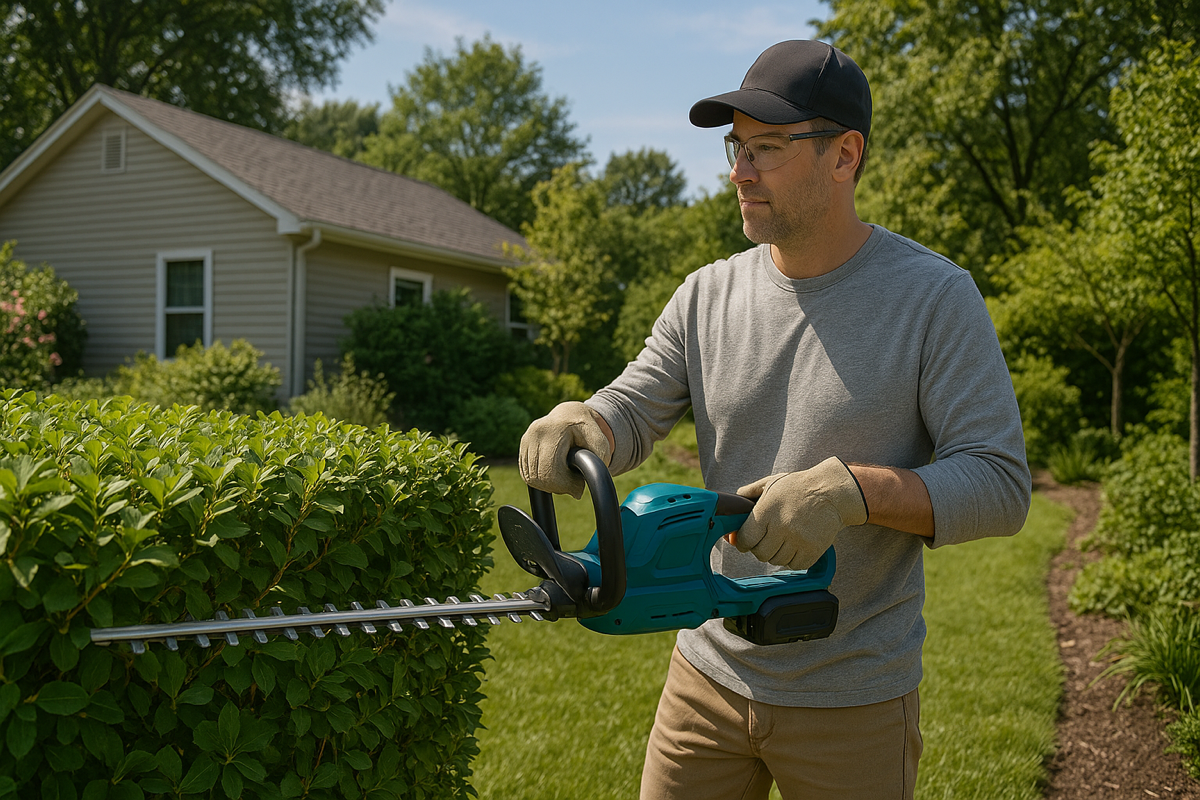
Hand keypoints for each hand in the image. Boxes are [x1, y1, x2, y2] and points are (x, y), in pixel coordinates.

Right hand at [519, 402, 612, 498]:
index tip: (579, 485)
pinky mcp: (522, 445)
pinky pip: (526, 473)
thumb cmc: (588, 430)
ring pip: (530, 477)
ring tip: (565, 478)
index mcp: (554, 429)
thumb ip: (596, 463)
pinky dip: (540, 479)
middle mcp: (535, 432)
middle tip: (573, 485)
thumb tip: (577, 491)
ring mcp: (526, 438)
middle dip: (557, 487)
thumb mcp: (601, 443)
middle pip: (538, 476)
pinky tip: (555, 473)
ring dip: (548, 485)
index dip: (565, 485)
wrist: (572, 414)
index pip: (549, 471)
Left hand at [733, 457, 868, 569]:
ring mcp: (798, 540)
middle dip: (760, 548)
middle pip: (760, 554)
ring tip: (784, 540)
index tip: (746, 541)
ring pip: (777, 561)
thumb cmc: (798, 487)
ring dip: (777, 554)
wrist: (832, 492)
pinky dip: (793, 560)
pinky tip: (796, 547)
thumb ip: (748, 493)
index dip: (743, 542)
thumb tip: (731, 506)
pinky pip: (794, 566)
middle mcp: (781, 527)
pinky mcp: (813, 550)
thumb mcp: (770, 483)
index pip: (746, 539)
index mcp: (767, 511)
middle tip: (767, 539)